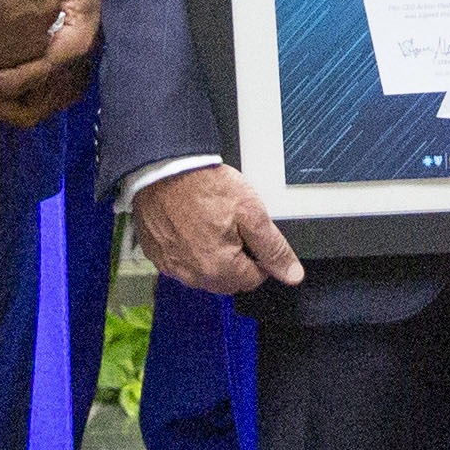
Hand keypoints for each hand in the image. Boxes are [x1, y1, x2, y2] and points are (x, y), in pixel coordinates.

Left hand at [0, 0, 102, 127]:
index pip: (45, 67)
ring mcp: (69, 77)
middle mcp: (75, 66)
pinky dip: (20, 106)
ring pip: (41, 109)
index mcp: (76, 42)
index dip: (15, 78)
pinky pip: (41, 104)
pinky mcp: (61, 82)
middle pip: (43, 100)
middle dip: (11, 106)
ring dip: (14, 110)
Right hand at [135, 164, 303, 298]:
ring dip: (213, 258)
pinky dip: (189, 251)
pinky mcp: (157, 255)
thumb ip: (273, 248)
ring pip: (204, 274)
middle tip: (231, 226)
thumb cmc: (204, 185)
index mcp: (220, 268)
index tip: (251, 235)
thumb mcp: (251, 212)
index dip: (258, 257)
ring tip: (210, 224)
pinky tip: (190, 227)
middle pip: (228, 281)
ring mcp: (172, 266)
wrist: (164, 168)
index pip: (254, 279)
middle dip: (236, 260)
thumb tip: (291, 274)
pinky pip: (182, 263)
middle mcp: (193, 275)